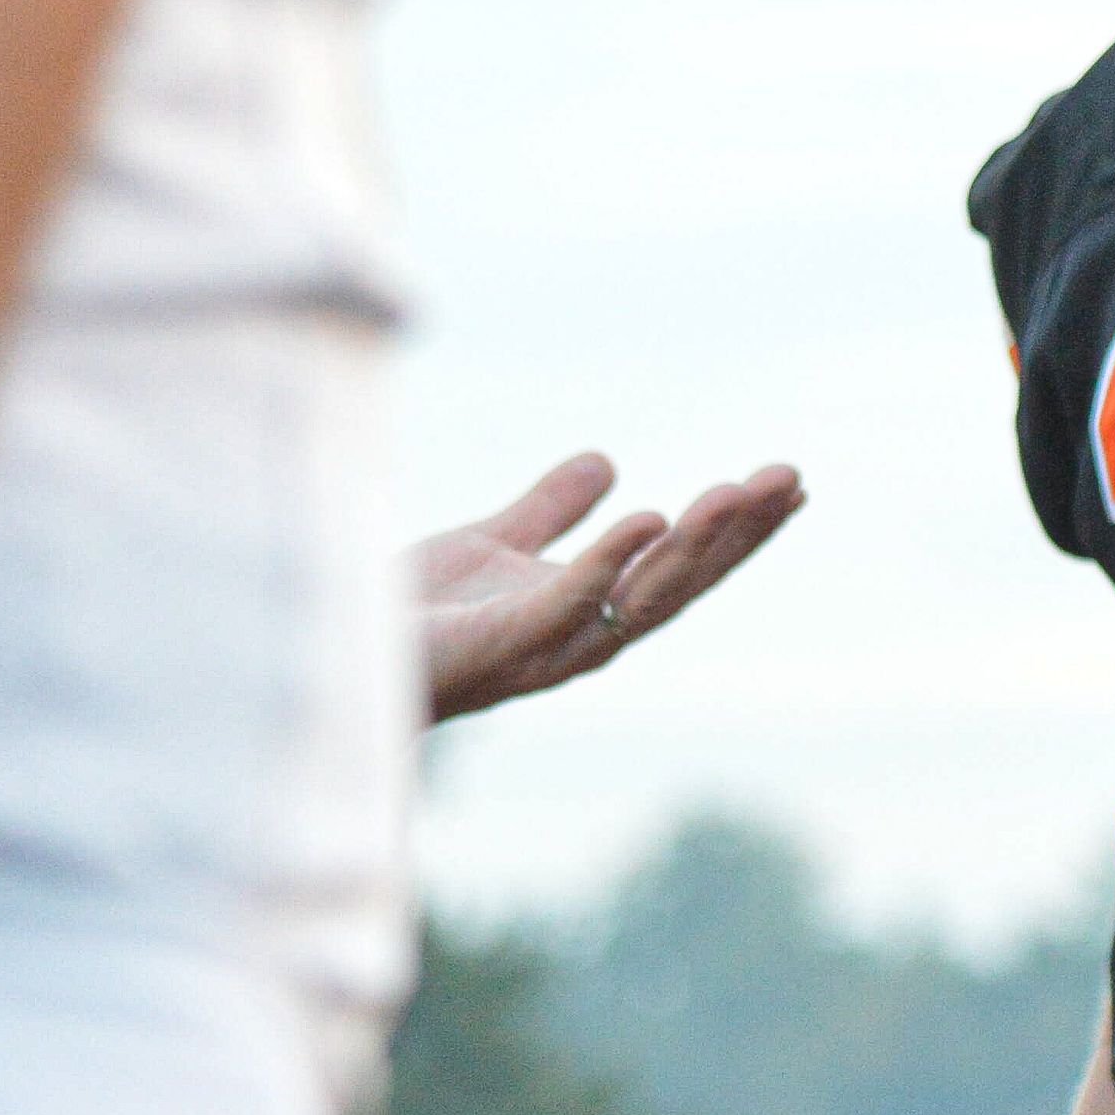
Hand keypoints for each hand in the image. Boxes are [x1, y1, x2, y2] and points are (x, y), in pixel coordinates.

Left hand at [415, 451, 804, 721]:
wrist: (324, 654)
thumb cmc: (406, 617)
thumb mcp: (489, 543)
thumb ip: (549, 511)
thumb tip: (607, 461)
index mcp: (588, 611)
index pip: (680, 567)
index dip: (736, 531)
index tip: (786, 485)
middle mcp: (582, 637)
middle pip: (682, 582)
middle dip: (739, 533)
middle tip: (789, 477)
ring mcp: (547, 645)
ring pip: (643, 594)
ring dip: (698, 543)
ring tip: (738, 490)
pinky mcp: (503, 642)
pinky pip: (571, 600)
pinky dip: (612, 560)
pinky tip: (649, 517)